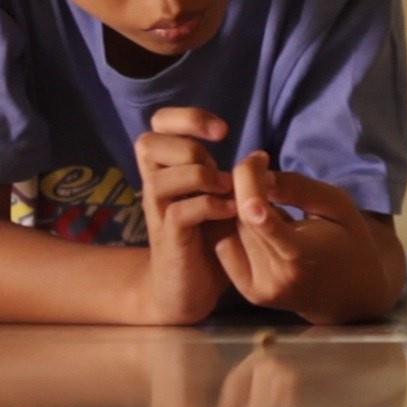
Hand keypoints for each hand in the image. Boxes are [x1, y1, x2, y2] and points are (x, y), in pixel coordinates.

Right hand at [134, 107, 238, 323]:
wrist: (185, 289)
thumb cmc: (206, 239)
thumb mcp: (218, 199)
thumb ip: (228, 176)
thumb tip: (258, 155)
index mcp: (167, 170)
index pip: (158, 124)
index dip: (187, 117)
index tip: (222, 132)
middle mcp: (156, 185)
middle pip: (149, 141)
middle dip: (191, 146)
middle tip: (220, 168)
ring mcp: (159, 212)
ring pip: (166, 176)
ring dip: (204, 177)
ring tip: (229, 192)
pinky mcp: (169, 238)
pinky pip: (183, 211)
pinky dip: (211, 206)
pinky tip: (231, 212)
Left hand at [211, 152, 385, 315]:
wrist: (352, 295)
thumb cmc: (349, 243)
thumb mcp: (337, 205)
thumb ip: (298, 188)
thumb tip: (257, 176)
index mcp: (300, 255)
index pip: (259, 220)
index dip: (248, 185)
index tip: (259, 158)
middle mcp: (273, 277)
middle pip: (241, 219)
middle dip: (246, 190)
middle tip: (266, 176)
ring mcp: (256, 288)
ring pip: (229, 231)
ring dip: (239, 210)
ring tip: (268, 208)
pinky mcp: (247, 291)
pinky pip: (225, 246)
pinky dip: (234, 228)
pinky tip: (257, 225)